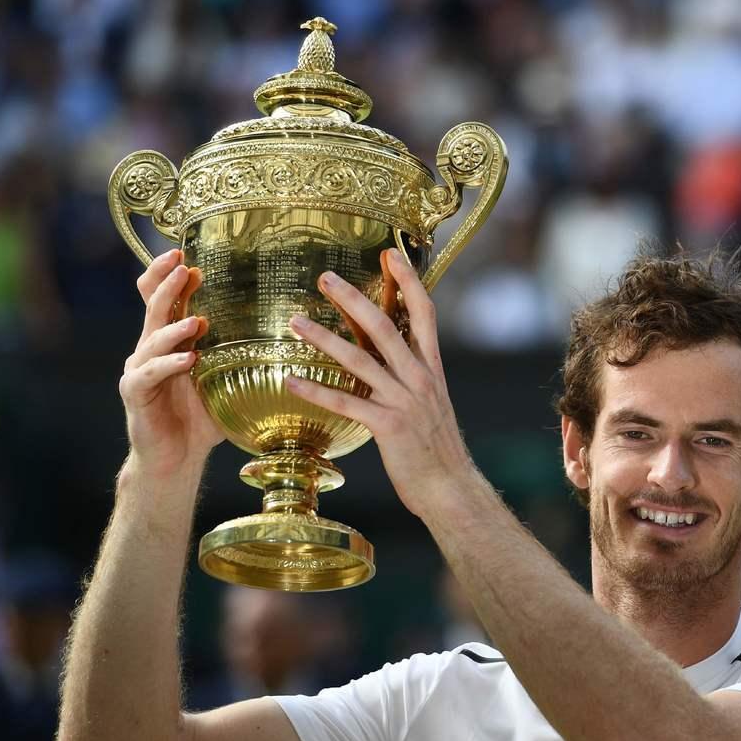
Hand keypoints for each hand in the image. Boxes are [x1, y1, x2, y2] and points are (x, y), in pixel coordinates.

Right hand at [119, 249, 222, 477]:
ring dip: (174, 327)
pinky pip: (149, 374)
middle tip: (184, 267)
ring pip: (151, 339)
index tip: (186, 256)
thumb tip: (288, 336)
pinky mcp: (135, 393)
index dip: (168, 276)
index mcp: (169, 341)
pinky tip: (188, 360)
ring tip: (195, 320)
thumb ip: (241, 356)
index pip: (162, 299)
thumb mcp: (225, 380)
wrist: (176, 457)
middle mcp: (149, 349)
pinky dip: (169, 365)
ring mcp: (139, 369)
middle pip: (153, 308)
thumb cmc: (202, 418)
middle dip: (168, 285)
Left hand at [285, 249, 473, 517]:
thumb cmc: (436, 448)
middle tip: (325, 278)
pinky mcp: (389, 426)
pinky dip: (316, 391)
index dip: (409, 282)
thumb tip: (385, 356)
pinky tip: (290, 381)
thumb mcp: (429, 403)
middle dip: (354, 299)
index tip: (390, 254)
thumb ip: (410, 375)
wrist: (450, 487)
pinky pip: (346, 404)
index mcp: (431, 368)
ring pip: (360, 360)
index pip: (425, 313)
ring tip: (295, 323)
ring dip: (324, 339)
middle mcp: (420, 378)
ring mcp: (404, 402)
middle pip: (386, 327)